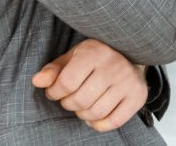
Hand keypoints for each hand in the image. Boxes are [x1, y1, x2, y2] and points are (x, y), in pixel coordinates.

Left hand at [31, 38, 148, 132]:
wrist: (132, 55)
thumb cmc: (96, 58)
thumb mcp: (73, 58)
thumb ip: (54, 70)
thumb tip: (37, 81)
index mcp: (95, 52)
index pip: (66, 83)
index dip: (54, 92)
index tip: (55, 91)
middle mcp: (114, 65)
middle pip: (80, 100)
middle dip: (68, 104)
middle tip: (70, 98)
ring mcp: (128, 81)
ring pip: (95, 113)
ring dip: (83, 114)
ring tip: (83, 104)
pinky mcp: (138, 95)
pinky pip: (113, 122)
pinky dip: (99, 124)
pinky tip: (95, 114)